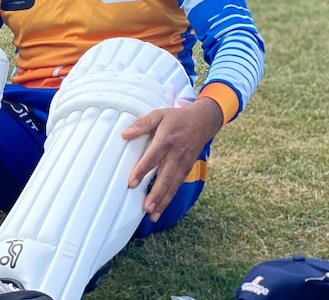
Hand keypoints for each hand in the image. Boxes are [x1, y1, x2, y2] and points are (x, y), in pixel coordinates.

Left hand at [121, 97, 222, 221]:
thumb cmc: (177, 118)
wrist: (203, 121)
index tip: (132, 183)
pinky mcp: (187, 168)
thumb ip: (142, 124)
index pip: (152, 158)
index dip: (142, 171)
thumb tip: (125, 134)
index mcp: (166, 140)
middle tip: (147, 209)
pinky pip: (178, 184)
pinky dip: (170, 197)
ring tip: (153, 215)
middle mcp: (176, 155)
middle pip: (165, 177)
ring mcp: (183, 163)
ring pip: (173, 185)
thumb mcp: (159, 115)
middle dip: (156, 195)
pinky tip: (162, 207)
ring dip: (163, 201)